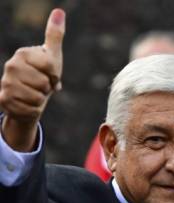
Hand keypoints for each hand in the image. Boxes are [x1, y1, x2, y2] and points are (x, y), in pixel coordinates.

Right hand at [0, 9, 65, 150]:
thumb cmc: (43, 74)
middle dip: (47, 88)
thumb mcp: (52, 56)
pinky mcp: (3, 100)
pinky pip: (30, 110)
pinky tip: (27, 103)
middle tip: (41, 85)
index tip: (49, 74)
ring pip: (37, 98)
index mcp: (23, 53)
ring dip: (41, 100)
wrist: (29, 96)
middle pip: (44, 83)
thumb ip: (55, 35)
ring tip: (34, 93)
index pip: (51, 67)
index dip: (55, 75)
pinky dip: (34, 110)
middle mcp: (10, 66)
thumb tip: (59, 11)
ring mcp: (5, 83)